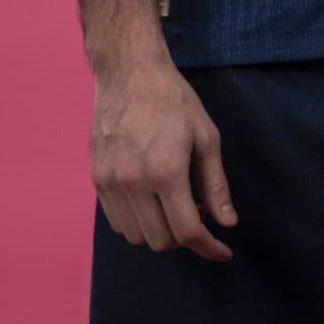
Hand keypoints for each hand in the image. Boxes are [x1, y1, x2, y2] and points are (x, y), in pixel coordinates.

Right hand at [91, 57, 236, 260]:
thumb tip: (227, 223)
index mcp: (166, 172)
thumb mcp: (206, 137)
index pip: (187, 231)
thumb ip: (216, 184)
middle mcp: (133, 183)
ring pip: (136, 236)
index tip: (222, 251)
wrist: (129, 72)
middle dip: (185, 237)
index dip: (209, 247)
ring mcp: (110, 182)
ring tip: (174, 205)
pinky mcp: (96, 178)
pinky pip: (116, 221)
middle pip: (161, 241)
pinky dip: (137, 221)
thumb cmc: (173, 100)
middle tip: (200, 213)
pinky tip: (151, 199)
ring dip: (159, 231)